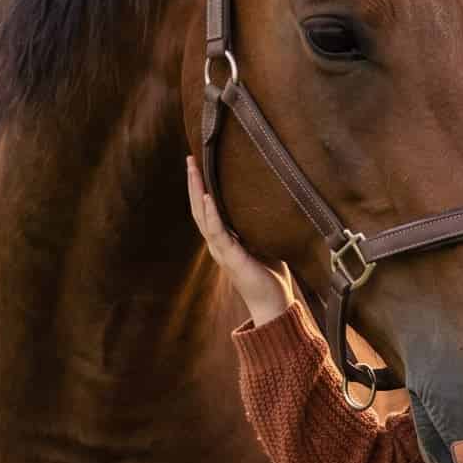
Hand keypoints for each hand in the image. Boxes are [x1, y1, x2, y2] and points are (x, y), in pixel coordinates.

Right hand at [187, 156, 292, 326]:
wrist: (273, 304)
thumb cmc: (270, 275)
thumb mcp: (263, 242)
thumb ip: (258, 225)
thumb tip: (267, 201)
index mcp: (223, 240)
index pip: (206, 209)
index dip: (200, 187)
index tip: (198, 165)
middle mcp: (217, 244)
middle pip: (198, 207)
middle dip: (194, 182)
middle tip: (189, 158)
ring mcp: (221, 250)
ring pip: (203, 216)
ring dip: (197, 191)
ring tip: (193, 170)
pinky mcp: (231, 257)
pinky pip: (218, 232)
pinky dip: (212, 214)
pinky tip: (208, 197)